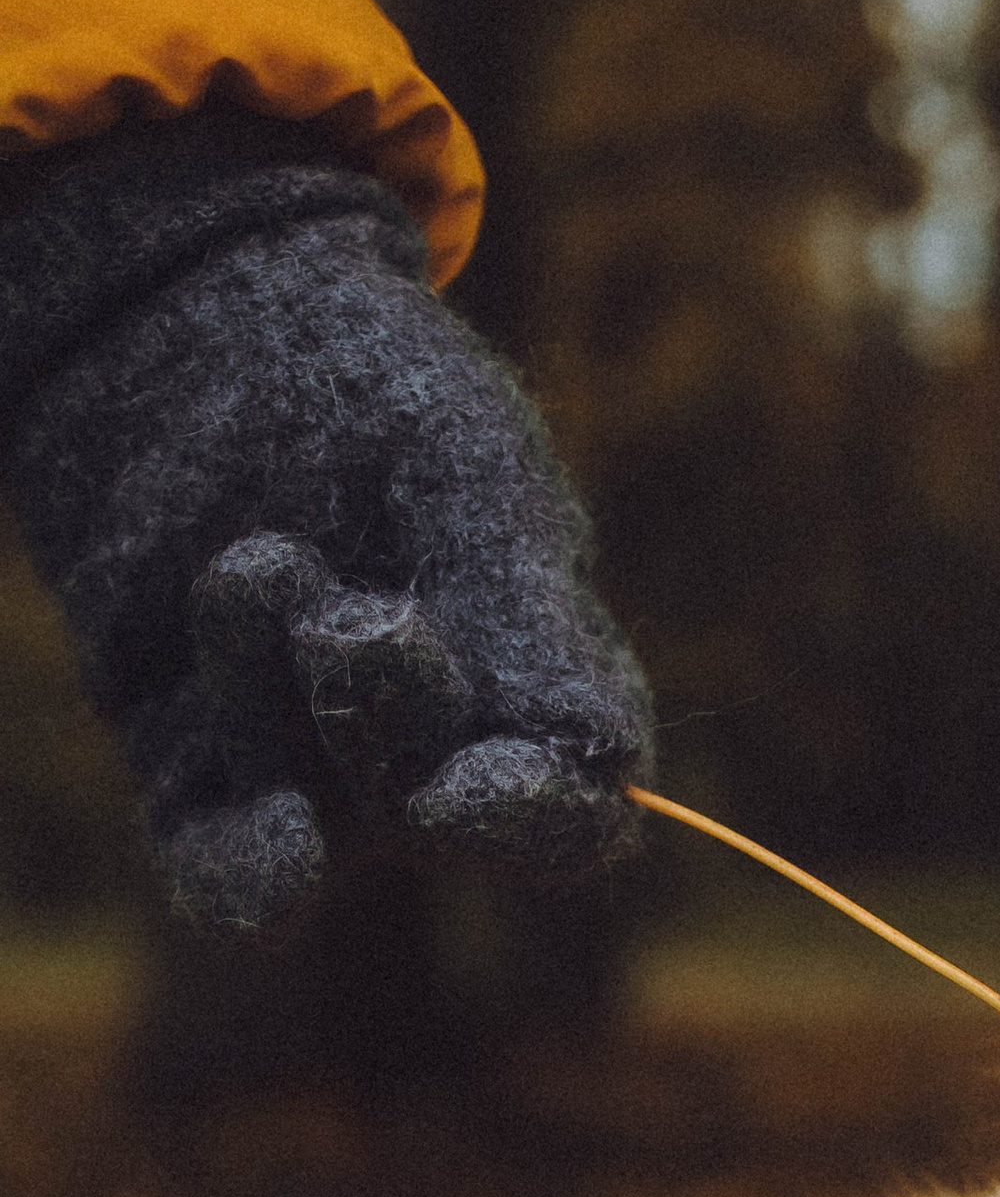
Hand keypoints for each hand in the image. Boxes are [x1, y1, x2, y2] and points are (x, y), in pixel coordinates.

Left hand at [0, 116, 649, 929]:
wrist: (195, 325)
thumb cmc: (369, 384)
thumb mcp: (466, 465)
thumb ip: (529, 609)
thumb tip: (607, 765)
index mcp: (539, 685)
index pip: (570, 810)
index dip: (534, 820)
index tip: (465, 787)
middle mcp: (438, 754)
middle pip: (431, 815)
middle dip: (383, 712)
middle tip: (334, 592)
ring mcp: (322, 775)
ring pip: (327, 826)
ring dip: (281, 711)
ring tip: (258, 562)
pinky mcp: (203, 774)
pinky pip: (232, 869)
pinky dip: (249, 871)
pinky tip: (269, 853)